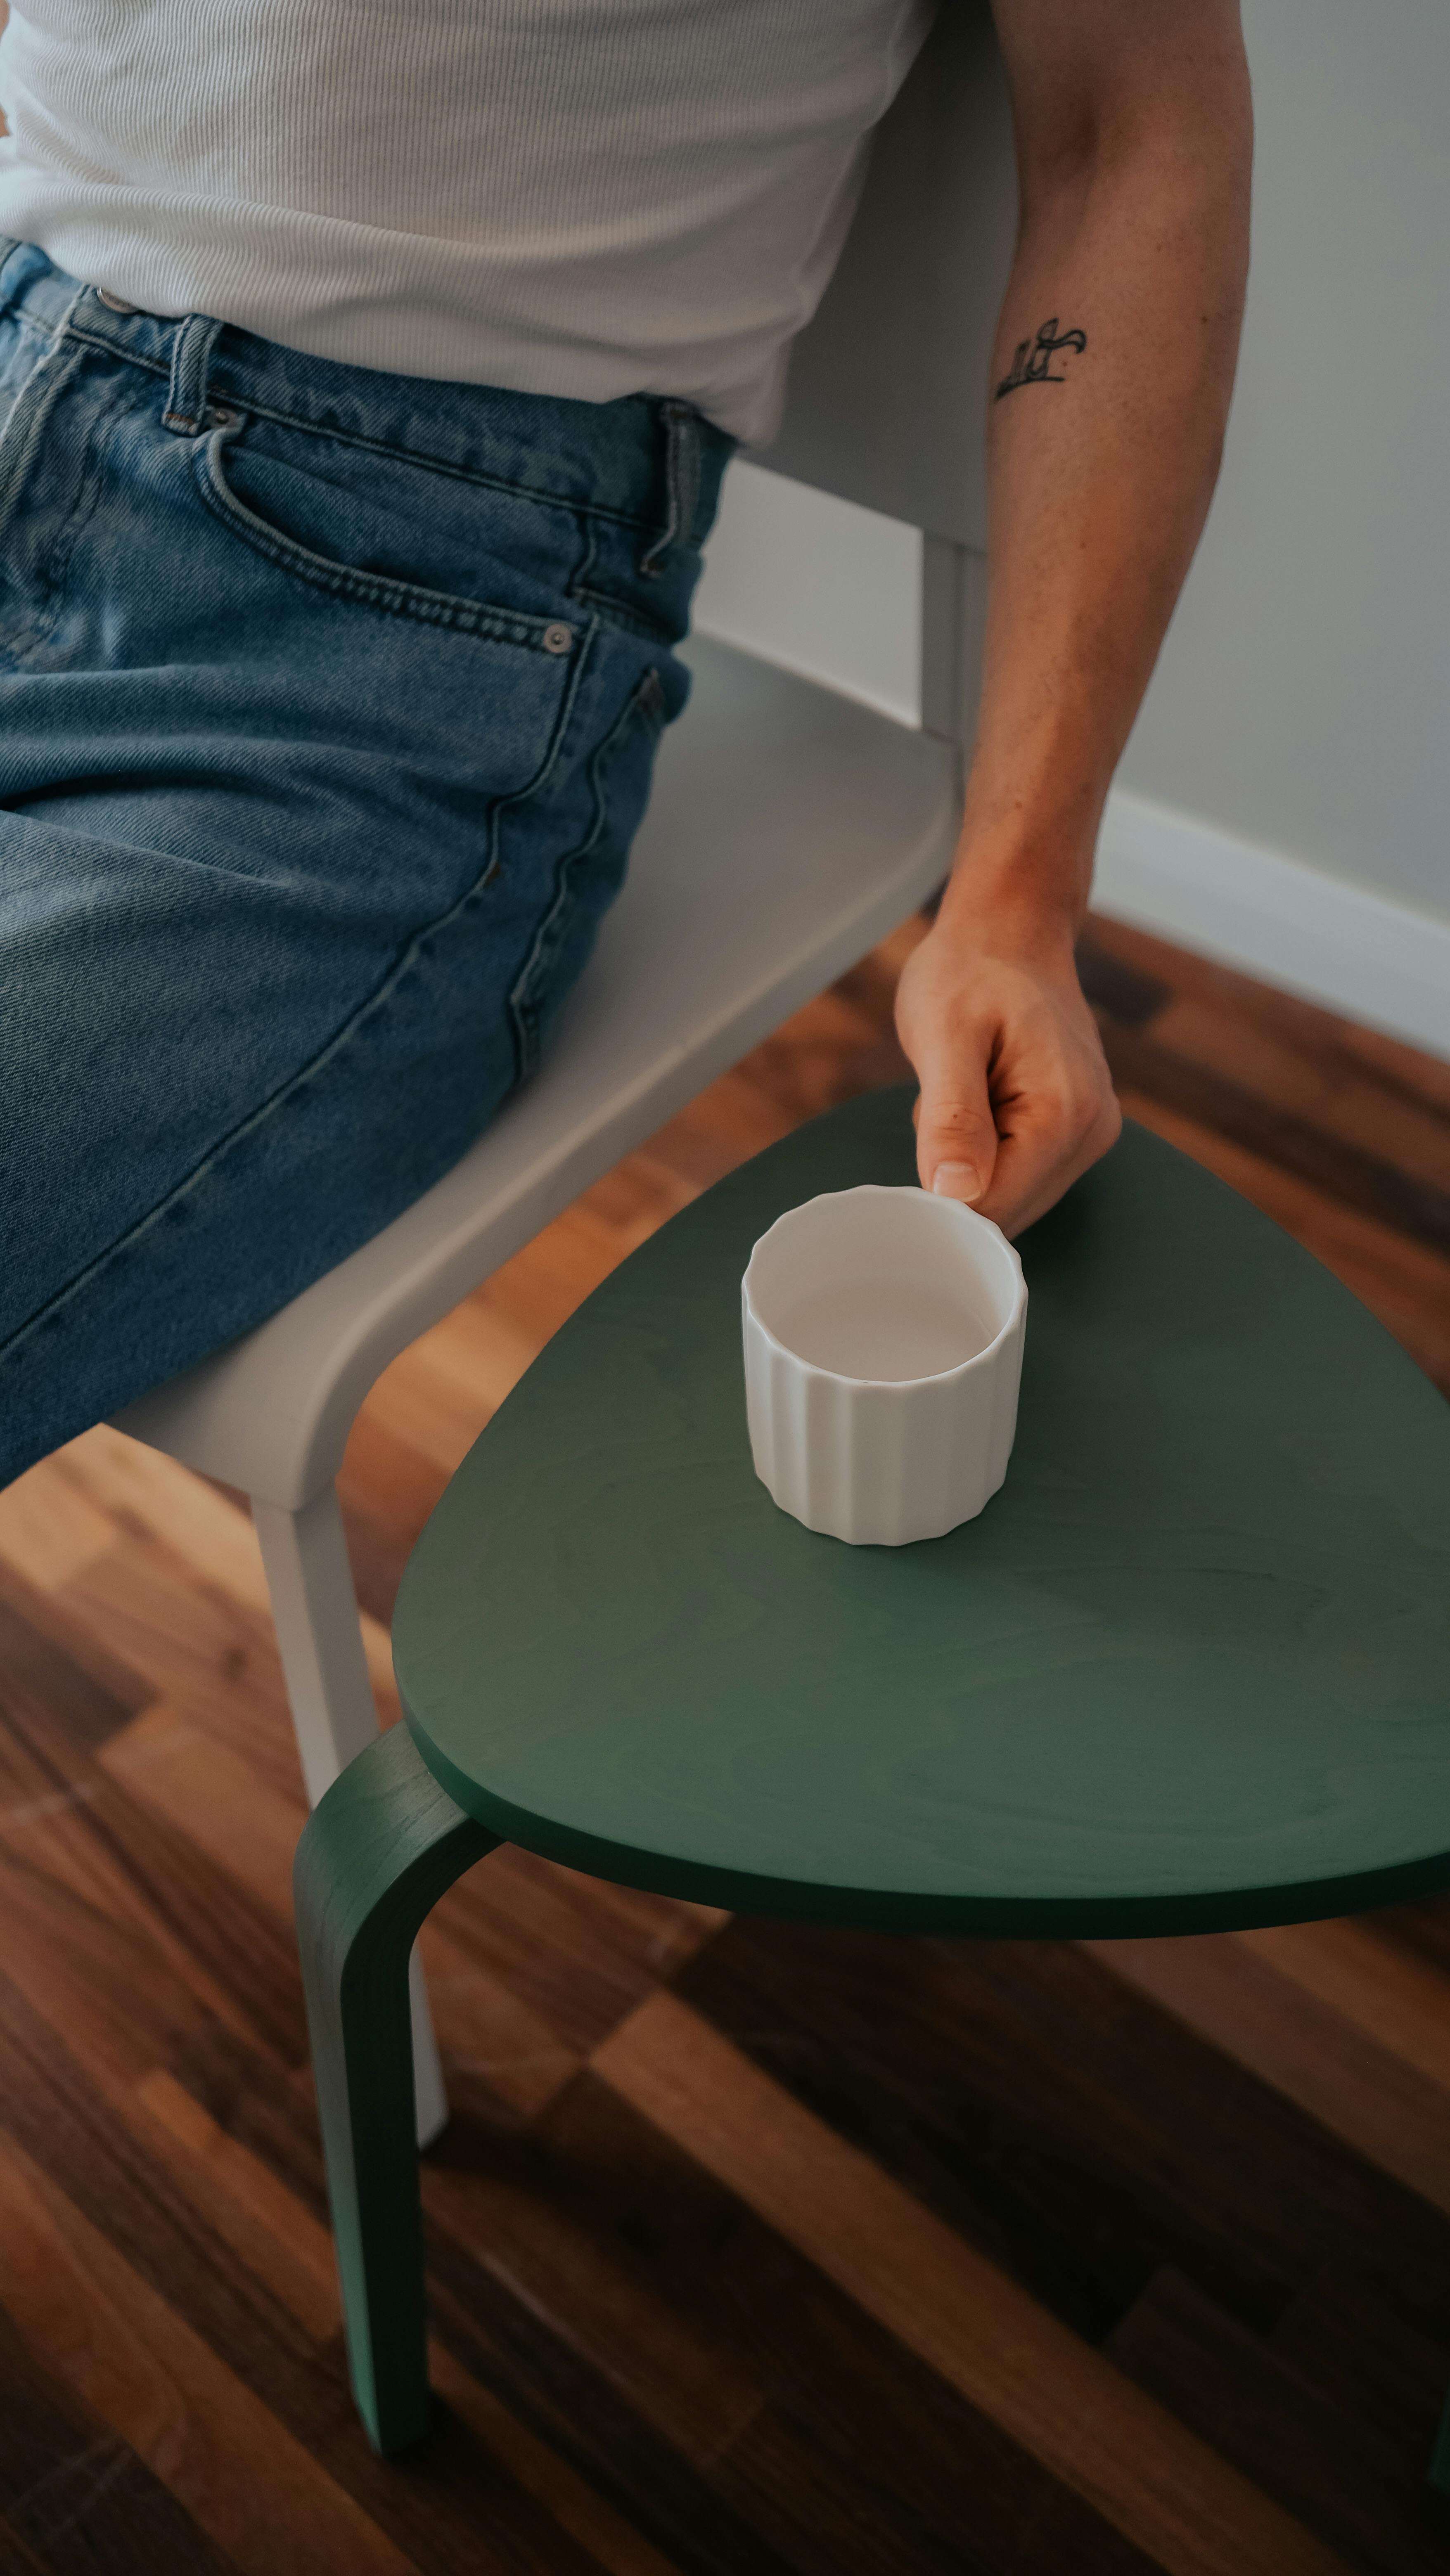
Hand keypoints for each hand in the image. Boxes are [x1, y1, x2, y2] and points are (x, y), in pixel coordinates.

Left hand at [894, 908, 1120, 1236]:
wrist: (1010, 930)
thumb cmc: (971, 971)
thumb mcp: (944, 1034)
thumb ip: (951, 1118)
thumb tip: (955, 1192)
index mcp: (1065, 1114)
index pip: (994, 1209)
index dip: (940, 1200)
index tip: (911, 1155)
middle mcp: (1092, 1133)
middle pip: (1007, 1212)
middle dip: (957, 1180)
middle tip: (938, 1108)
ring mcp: (1090, 1134)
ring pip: (1011, 1197)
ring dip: (970, 1165)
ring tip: (963, 1096)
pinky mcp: (1078, 1131)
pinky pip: (1020, 1173)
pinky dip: (987, 1151)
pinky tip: (980, 1101)